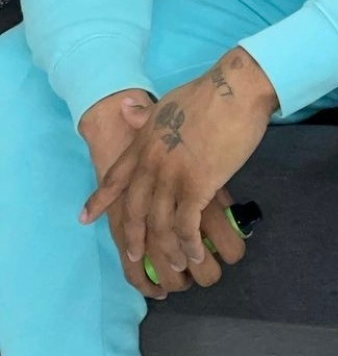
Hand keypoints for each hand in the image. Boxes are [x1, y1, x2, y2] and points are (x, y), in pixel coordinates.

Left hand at [118, 99, 247, 290]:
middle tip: (134, 256)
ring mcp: (172, 176)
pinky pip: (187, 224)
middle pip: (134, 208)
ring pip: (159, 223)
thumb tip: (126, 105)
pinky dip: (189, 244)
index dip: (100, 199)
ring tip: (174, 265)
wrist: (234, 90)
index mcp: (143, 143)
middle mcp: (151, 163)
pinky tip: (195, 255)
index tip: (85, 218)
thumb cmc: (208, 93)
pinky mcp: (198, 185)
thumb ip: (145, 113)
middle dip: (132, 235)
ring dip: (165, 248)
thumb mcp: (166, 102)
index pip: (115, 177)